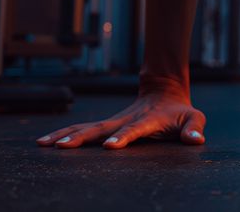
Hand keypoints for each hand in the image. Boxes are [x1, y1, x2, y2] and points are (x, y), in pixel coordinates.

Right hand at [36, 87, 205, 149]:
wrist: (164, 92)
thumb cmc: (181, 111)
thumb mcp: (194, 118)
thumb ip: (194, 128)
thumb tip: (196, 140)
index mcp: (147, 121)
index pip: (134, 130)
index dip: (123, 137)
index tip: (109, 147)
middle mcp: (126, 120)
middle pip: (101, 128)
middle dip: (81, 137)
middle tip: (61, 146)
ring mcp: (114, 121)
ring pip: (87, 128)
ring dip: (66, 135)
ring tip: (43, 143)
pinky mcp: (106, 125)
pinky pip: (83, 129)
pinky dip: (64, 134)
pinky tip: (44, 142)